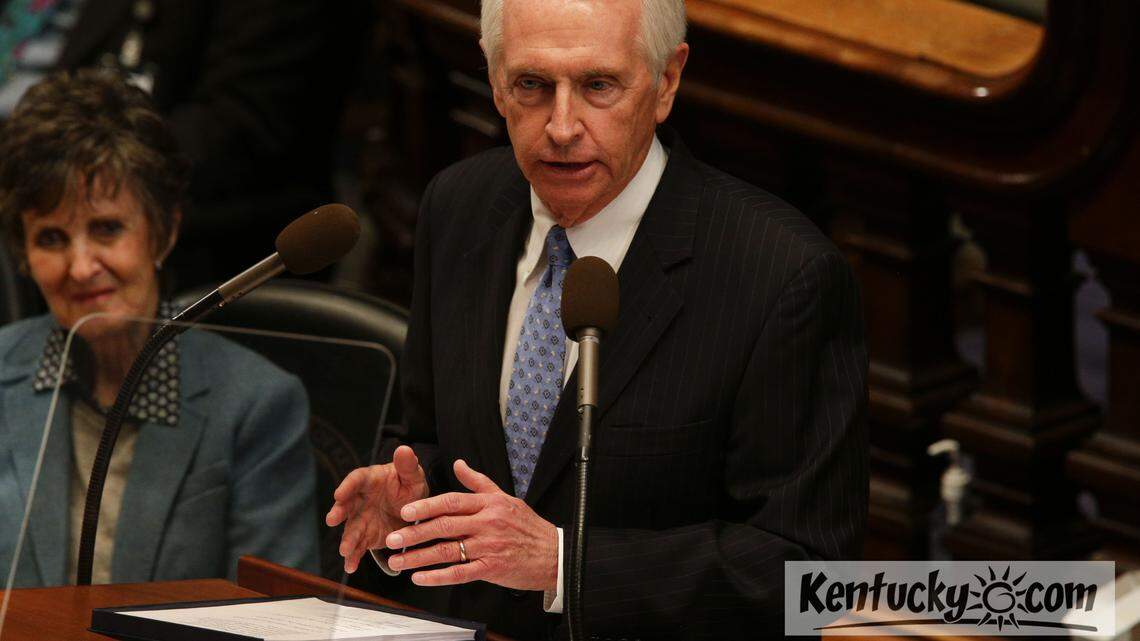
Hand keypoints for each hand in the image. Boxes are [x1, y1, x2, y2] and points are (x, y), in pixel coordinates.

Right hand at [325, 445, 427, 572]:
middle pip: (346, 505)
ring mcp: (361, 519)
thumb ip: (407, 465)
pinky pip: (358, 547)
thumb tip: (403, 449)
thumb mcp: (413, 475)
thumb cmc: (409, 486)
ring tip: (345, 551)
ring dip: (347, 540)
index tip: (339, 494)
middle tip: (333, 520)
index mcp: (370, 480)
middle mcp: (360, 499)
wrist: (412, 507)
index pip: (356, 479)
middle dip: (339, 512)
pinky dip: (353, 557)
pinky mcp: (366, 536)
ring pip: (351, 529)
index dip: (347, 486)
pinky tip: (350, 566)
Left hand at [385, 459, 557, 592]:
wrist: (554, 554)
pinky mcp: (491, 568)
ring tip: (398, 561)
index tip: (405, 512)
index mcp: (489, 504)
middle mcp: (487, 523)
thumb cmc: (529, 527)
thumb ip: (479, 482)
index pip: (452, 502)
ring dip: (419, 557)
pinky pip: (460, 573)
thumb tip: (458, 465)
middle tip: (392, 538)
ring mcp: (489, 547)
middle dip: (415, 533)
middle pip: (444, 526)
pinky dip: (438, 577)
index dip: (426, 507)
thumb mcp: (506, 498)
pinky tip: (420, 578)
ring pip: (447, 551)